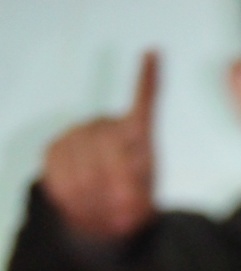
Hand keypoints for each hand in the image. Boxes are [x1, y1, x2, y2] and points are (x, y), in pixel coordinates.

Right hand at [42, 52, 157, 239]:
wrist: (96, 210)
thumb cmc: (128, 202)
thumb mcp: (144, 204)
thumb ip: (138, 199)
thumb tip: (124, 198)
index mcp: (136, 136)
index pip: (143, 106)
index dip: (147, 81)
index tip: (152, 54)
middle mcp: (106, 126)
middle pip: (109, 152)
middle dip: (118, 189)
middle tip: (124, 212)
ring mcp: (77, 133)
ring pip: (84, 173)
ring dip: (96, 202)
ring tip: (104, 210)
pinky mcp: (54, 149)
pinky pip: (62, 179)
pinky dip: (73, 201)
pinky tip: (83, 203)